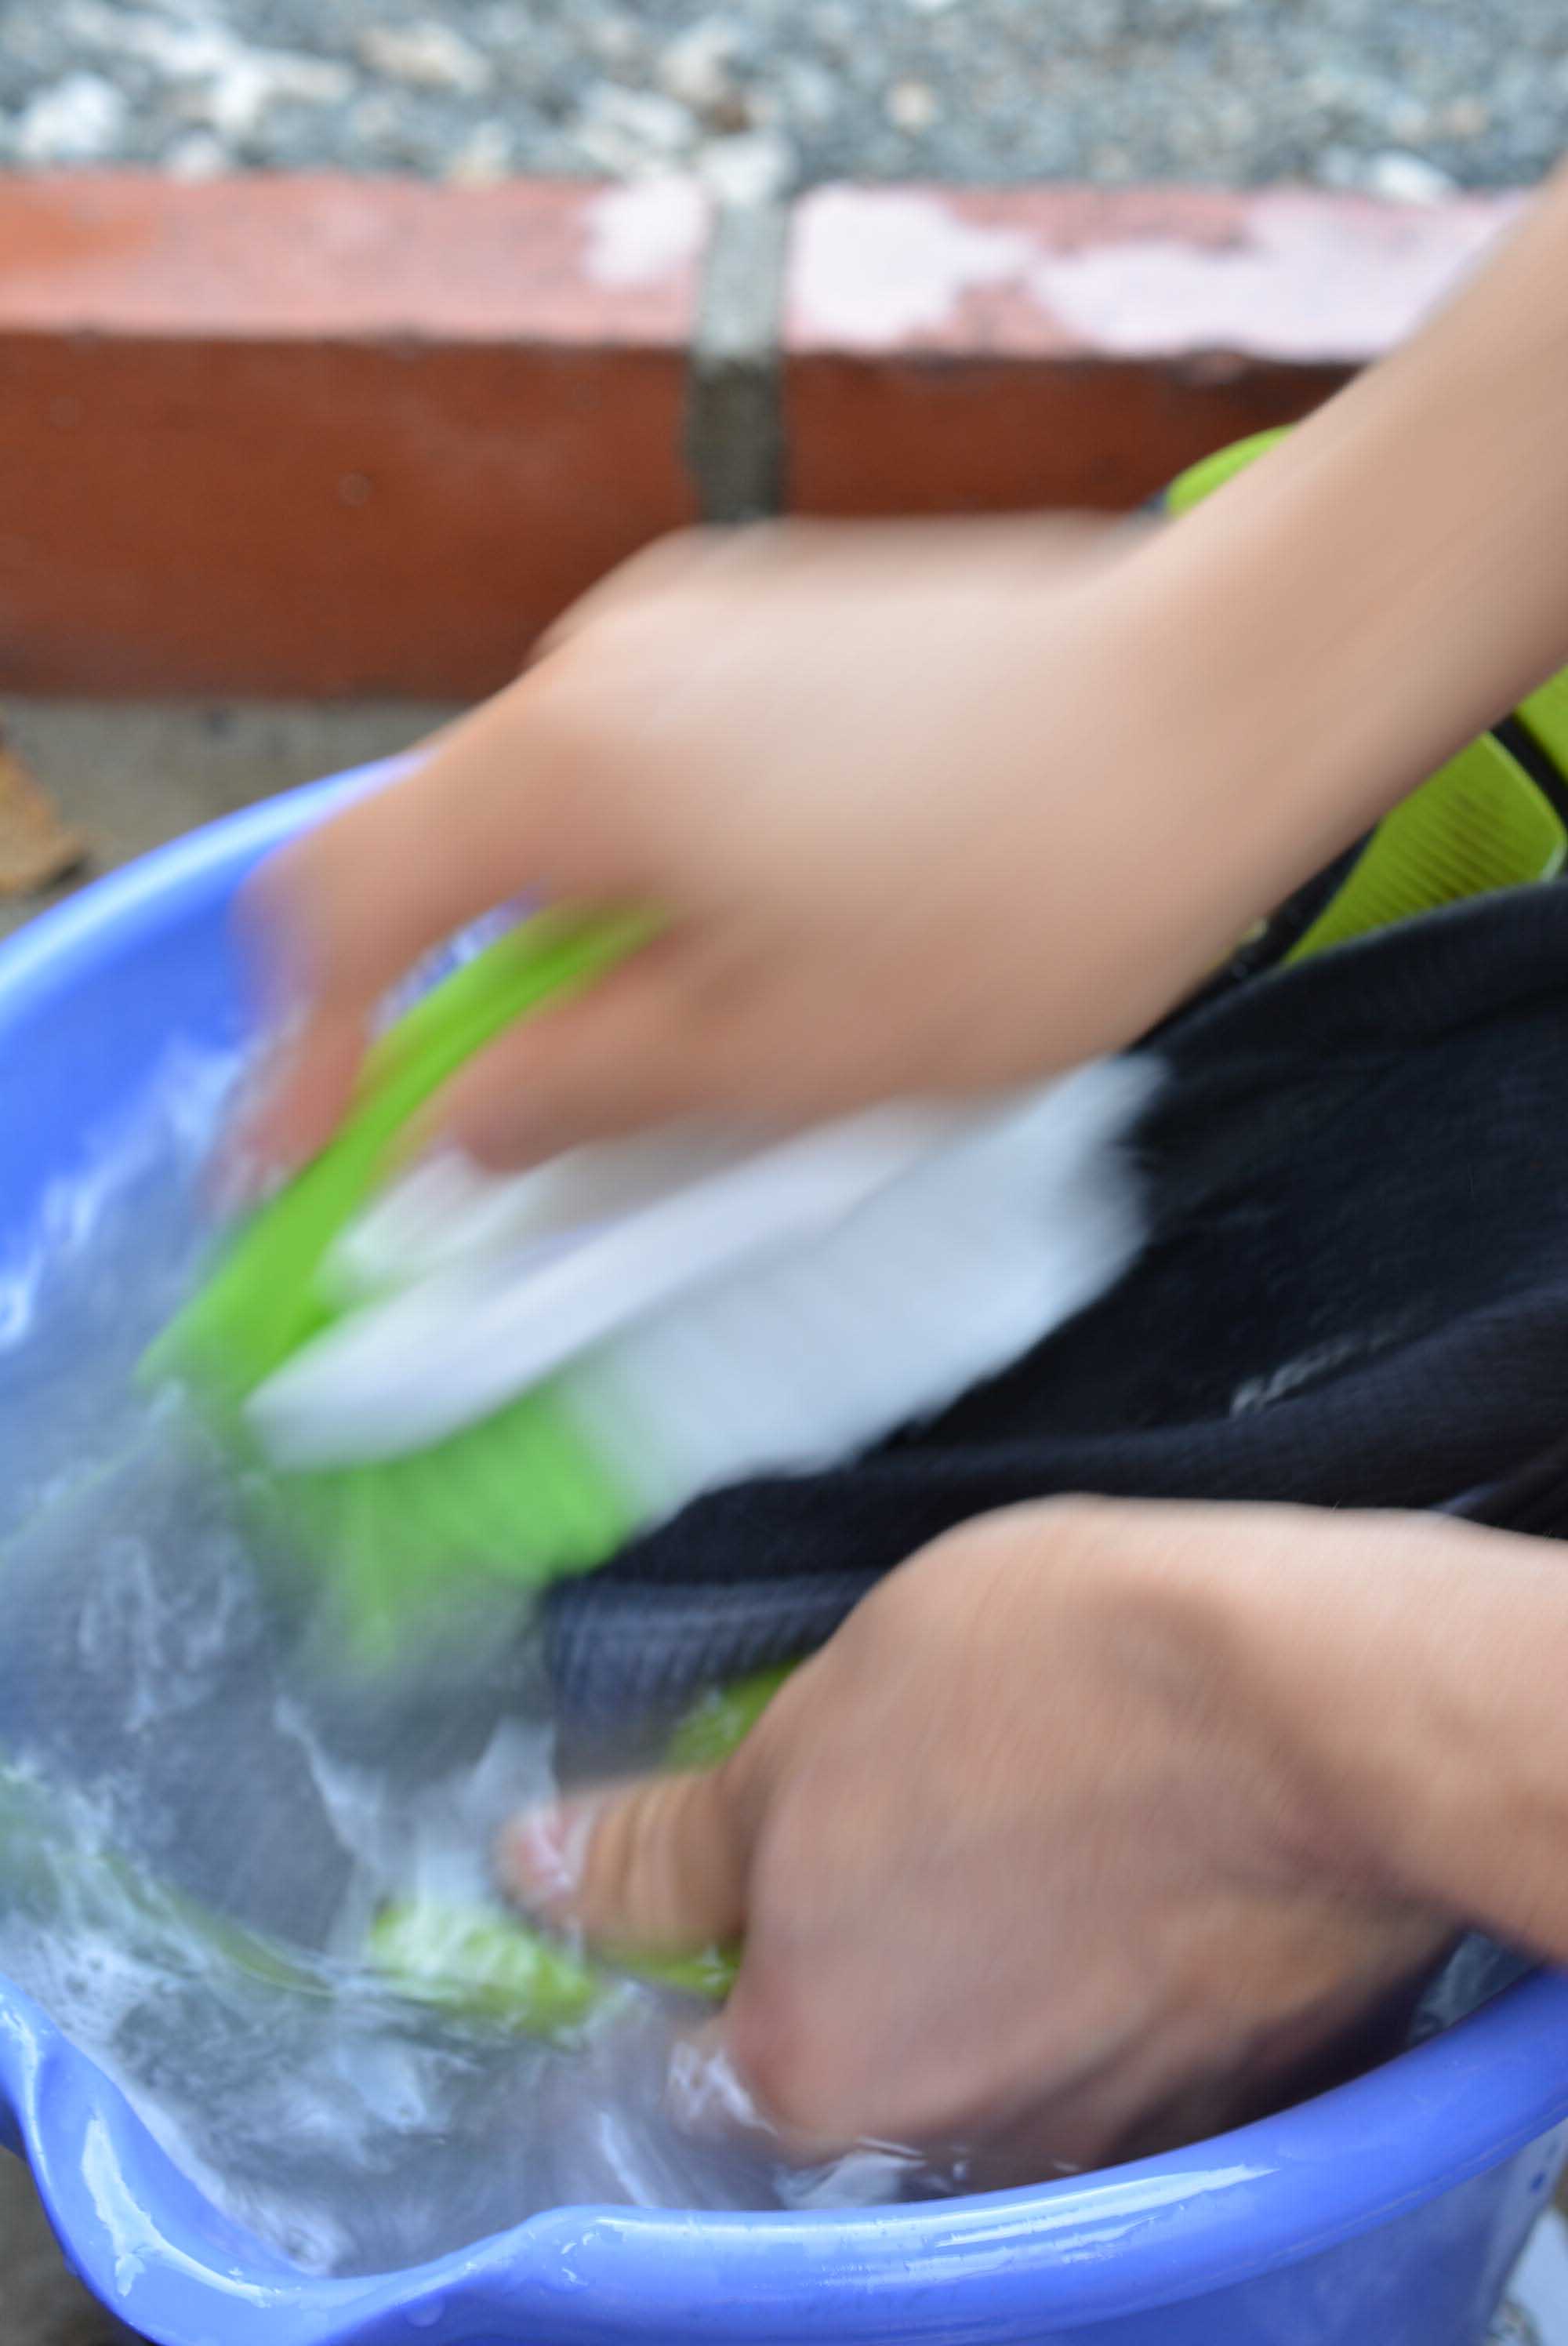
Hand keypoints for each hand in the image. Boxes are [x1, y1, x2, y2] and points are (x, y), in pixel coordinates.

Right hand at [236, 511, 1353, 1182]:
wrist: (1234, 693)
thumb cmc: (1025, 894)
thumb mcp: (784, 1054)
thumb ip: (582, 1089)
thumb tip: (458, 1124)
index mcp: (567, 765)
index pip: (340, 901)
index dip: (300, 1047)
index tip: (309, 1159)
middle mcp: (597, 659)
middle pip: (445, 847)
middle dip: (452, 1000)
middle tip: (514, 1131)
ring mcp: (693, 618)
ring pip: (559, 807)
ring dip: (572, 937)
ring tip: (696, 1040)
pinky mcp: (778, 615)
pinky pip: (653, 759)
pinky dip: (654, 867)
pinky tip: (775, 932)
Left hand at [498, 1499, 1457, 2178]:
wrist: (1310, 1705)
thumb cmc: (1047, 1688)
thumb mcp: (807, 1731)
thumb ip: (664, 1844)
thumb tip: (538, 1873)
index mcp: (813, 2062)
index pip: (693, 2051)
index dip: (712, 1937)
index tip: (753, 1861)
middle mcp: (944, 2141)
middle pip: (853, 2054)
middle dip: (857, 1942)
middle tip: (912, 1796)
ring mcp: (1092, 2132)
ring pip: (987, 2050)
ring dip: (985, 1955)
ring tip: (1033, 1808)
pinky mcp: (1216, 2096)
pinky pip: (1108, 2045)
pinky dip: (1096, 1974)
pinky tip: (1122, 1866)